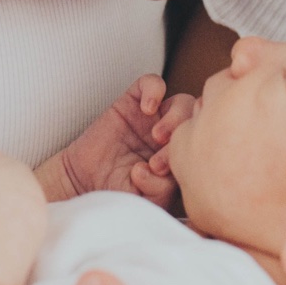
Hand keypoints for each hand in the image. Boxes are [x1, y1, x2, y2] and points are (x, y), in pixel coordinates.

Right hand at [36, 76, 195, 205]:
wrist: (83, 182)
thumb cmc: (115, 193)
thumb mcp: (142, 201)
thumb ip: (159, 190)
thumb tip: (157, 169)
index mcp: (180, 160)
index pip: (201, 149)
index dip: (187, 157)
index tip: (161, 172)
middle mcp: (171, 138)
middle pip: (197, 125)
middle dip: (181, 141)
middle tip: (157, 161)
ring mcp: (154, 118)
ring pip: (183, 103)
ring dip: (176, 117)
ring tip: (156, 135)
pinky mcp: (133, 103)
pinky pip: (153, 83)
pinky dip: (154, 90)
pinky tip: (146, 108)